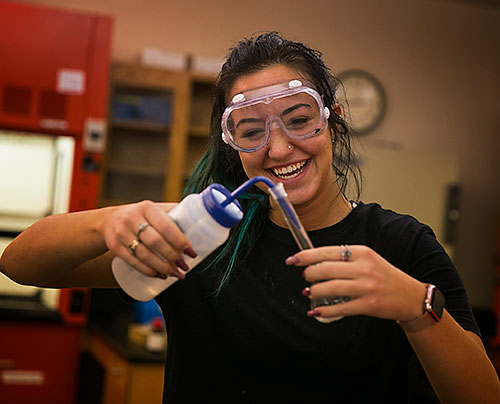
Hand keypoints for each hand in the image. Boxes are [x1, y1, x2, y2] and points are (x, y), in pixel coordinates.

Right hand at [104, 200, 195, 279]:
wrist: (109, 220)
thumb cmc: (140, 215)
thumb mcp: (154, 209)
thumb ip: (173, 213)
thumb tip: (202, 219)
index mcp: (147, 207)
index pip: (166, 226)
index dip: (179, 241)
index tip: (191, 252)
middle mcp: (132, 218)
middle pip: (155, 242)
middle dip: (172, 257)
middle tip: (185, 266)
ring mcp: (121, 233)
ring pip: (144, 255)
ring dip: (162, 267)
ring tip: (176, 274)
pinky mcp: (115, 246)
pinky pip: (132, 262)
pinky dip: (148, 271)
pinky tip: (160, 275)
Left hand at [286, 245, 426, 321]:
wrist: (410, 296)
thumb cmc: (384, 276)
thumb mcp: (367, 259)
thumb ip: (344, 258)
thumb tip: (314, 261)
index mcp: (361, 252)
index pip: (327, 251)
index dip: (306, 256)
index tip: (292, 259)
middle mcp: (363, 267)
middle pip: (327, 268)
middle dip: (309, 273)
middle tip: (304, 276)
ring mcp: (367, 286)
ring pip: (331, 287)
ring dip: (314, 291)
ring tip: (308, 292)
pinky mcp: (369, 304)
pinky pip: (341, 308)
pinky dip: (325, 310)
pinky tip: (316, 310)